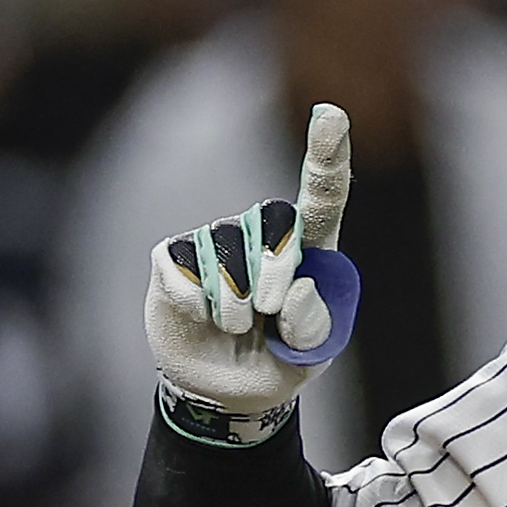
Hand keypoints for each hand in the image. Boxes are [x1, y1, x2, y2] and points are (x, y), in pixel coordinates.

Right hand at [145, 104, 356, 425]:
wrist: (227, 391)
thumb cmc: (280, 360)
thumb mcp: (311, 353)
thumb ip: (314, 324)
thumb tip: (294, 288)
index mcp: (311, 248)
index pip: (321, 196)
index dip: (326, 155)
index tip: (331, 116)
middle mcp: (262, 233)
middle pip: (274, 222)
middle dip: (276, 271)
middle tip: (270, 313)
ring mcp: (215, 241)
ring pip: (229, 255)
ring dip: (238, 304)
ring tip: (239, 327)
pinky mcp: (174, 258)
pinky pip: (188, 273)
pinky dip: (202, 308)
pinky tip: (206, 319)